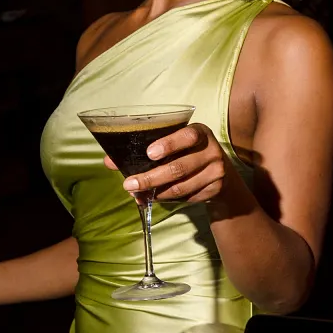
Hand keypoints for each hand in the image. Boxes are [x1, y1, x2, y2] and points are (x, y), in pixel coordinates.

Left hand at [116, 121, 231, 205]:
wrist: (223, 173)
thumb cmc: (189, 153)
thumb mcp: (175, 144)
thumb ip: (146, 150)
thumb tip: (109, 161)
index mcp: (200, 133)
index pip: (187, 136)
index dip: (169, 144)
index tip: (149, 153)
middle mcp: (211, 151)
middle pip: (179, 168)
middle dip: (151, 178)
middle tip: (129, 184)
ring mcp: (216, 172)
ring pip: (181, 187)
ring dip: (156, 192)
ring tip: (137, 193)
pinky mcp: (214, 190)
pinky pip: (186, 197)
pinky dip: (166, 199)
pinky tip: (153, 197)